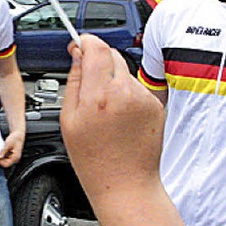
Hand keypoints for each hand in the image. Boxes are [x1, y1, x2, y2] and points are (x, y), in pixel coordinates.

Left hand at [0, 131, 23, 167]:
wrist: (18, 135)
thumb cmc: (15, 138)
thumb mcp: (8, 144)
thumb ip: (3, 151)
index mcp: (16, 157)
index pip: (6, 164)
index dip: (0, 162)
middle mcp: (16, 159)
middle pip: (6, 163)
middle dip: (1, 160)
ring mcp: (14, 157)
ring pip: (6, 161)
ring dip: (2, 158)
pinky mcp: (13, 155)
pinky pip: (7, 158)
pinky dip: (3, 156)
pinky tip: (2, 151)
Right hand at [60, 34, 163, 211]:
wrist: (126, 184)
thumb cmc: (95, 160)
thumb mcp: (69, 120)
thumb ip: (73, 82)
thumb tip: (77, 55)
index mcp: (99, 96)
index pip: (96, 47)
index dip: (85, 41)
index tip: (78, 45)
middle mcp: (125, 92)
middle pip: (111, 55)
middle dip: (98, 62)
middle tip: (89, 87)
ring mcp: (143, 98)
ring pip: (124, 72)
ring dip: (113, 80)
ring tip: (105, 111)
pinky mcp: (156, 105)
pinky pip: (137, 88)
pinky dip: (127, 95)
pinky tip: (120, 118)